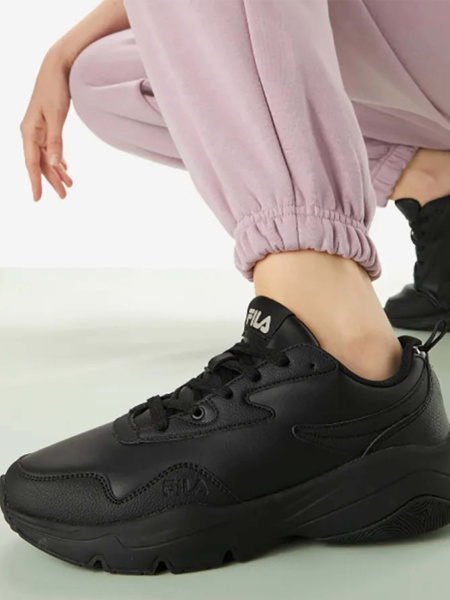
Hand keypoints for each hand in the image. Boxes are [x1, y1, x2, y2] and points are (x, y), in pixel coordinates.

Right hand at [21, 47, 73, 201]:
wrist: (57, 66)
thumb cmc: (55, 88)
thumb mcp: (56, 116)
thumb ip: (55, 141)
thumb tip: (55, 164)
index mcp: (29, 131)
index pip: (32, 162)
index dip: (36, 181)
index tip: (38, 198)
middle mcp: (31, 132)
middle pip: (40, 162)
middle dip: (51, 180)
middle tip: (64, 196)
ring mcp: (38, 128)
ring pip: (47, 156)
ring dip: (57, 171)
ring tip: (68, 186)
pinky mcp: (46, 124)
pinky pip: (50, 148)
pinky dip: (58, 159)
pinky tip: (64, 169)